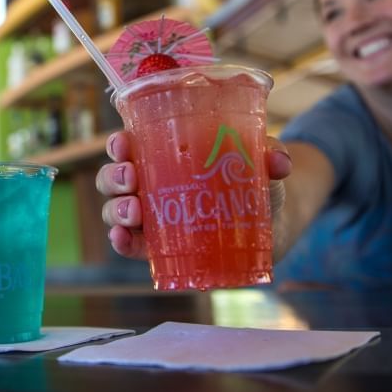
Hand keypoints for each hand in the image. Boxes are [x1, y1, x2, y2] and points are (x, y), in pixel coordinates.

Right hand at [96, 131, 291, 259]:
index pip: (129, 145)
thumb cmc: (256, 181)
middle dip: (114, 177)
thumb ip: (269, 153)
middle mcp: (149, 184)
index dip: (119, 144)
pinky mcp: (159, 247)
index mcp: (163, 155)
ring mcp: (151, 217)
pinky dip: (121, 242)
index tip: (124, 143)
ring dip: (117, 210)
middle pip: (113, 178)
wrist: (270, 224)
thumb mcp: (260, 160)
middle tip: (132, 179)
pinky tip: (122, 239)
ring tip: (134, 212)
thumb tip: (278, 162)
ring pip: (115, 210)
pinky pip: (131, 245)